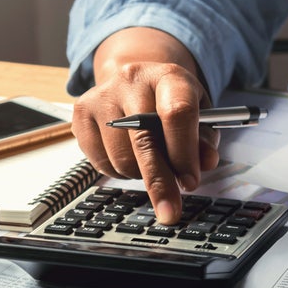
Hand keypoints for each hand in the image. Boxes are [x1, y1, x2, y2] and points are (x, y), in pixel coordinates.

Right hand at [72, 28, 219, 223]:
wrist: (137, 80)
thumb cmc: (173, 102)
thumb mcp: (199, 115)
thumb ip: (205, 140)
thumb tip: (206, 163)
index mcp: (169, 77)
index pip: (177, 113)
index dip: (184, 153)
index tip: (190, 183)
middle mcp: (133, 80)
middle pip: (145, 140)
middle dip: (160, 182)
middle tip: (170, 210)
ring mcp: (102, 95)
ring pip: (121, 157)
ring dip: (140, 175)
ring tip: (152, 165)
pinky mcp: (81, 113)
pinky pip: (100, 162)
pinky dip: (119, 172)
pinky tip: (130, 158)